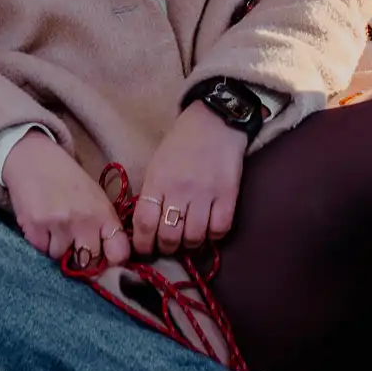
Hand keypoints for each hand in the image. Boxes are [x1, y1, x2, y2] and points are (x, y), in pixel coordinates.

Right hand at [3, 135, 130, 268]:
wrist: (34, 159)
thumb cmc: (68, 180)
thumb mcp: (95, 197)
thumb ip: (104, 226)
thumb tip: (109, 261)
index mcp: (103, 213)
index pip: (119, 253)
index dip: (113, 263)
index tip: (105, 261)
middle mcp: (83, 221)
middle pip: (89, 264)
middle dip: (83, 261)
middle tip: (75, 246)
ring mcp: (59, 225)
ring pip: (61, 258)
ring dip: (59, 249)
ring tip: (56, 228)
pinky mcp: (35, 228)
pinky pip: (42, 250)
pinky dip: (42, 242)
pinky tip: (42, 224)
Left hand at [133, 111, 247, 256]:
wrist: (215, 121)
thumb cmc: (181, 142)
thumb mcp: (157, 164)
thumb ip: (153, 193)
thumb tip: (148, 227)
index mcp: (157, 180)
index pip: (145, 223)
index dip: (143, 244)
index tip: (145, 249)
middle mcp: (180, 190)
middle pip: (169, 236)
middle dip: (166, 248)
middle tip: (168, 245)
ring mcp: (205, 193)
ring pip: (194, 237)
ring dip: (189, 245)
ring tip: (188, 239)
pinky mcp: (228, 195)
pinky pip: (220, 230)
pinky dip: (213, 237)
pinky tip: (209, 230)